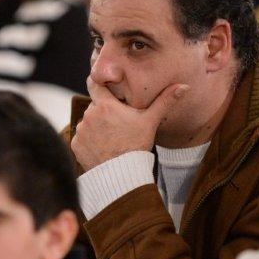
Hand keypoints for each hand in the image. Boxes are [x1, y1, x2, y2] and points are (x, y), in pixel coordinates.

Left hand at [71, 78, 188, 170]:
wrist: (122, 175)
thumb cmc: (136, 146)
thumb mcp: (151, 121)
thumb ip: (164, 101)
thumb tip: (183, 86)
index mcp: (104, 105)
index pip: (94, 83)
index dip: (100, 83)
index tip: (106, 86)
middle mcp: (89, 115)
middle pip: (95, 105)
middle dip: (104, 110)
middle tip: (118, 121)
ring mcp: (81, 131)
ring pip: (88, 122)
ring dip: (96, 125)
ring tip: (112, 137)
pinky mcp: (76, 145)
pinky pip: (82, 137)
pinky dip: (90, 140)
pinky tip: (103, 147)